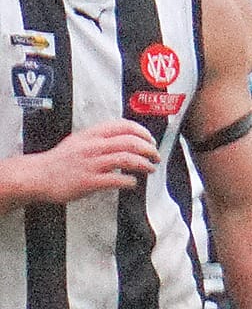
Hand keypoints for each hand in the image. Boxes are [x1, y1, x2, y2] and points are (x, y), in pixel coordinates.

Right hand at [28, 121, 157, 202]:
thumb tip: (125, 140)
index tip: (151, 140)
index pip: (123, 126)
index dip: (142, 132)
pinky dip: (130, 181)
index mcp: (91, 135)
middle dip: (149, 149)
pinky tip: (133, 182)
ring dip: (144, 164)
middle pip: (130, 142)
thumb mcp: (79, 141)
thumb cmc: (60, 161)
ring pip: (126, 159)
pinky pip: (116, 179)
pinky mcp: (89, 181)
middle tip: (156, 156)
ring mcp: (91, 164)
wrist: (37, 176)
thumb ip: (100, 139)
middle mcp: (92, 146)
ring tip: (150, 168)